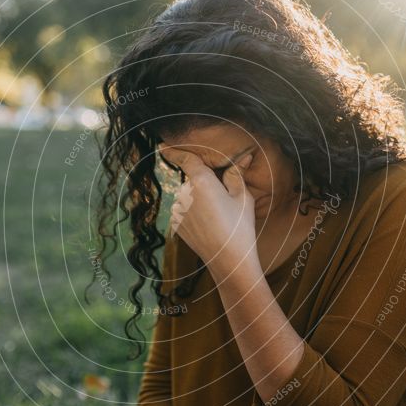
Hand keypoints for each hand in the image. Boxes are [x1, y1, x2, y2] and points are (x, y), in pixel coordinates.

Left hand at [158, 144, 258, 276]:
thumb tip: (242, 158)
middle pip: (192, 180)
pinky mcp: (175, 224)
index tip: (162, 145)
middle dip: (203, 184)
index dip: (173, 151)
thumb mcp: (243, 197)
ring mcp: (177, 210)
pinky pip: (183, 211)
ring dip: (197, 200)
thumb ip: (236, 174)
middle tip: (222, 201)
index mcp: (201, 181)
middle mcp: (184, 193)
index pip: (185, 159)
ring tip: (216, 217)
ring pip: (187, 197)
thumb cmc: (240, 227)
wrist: (229, 260)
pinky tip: (207, 225)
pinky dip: (193, 214)